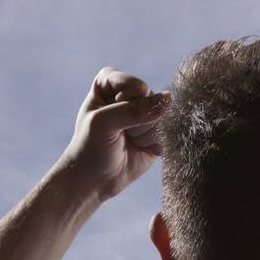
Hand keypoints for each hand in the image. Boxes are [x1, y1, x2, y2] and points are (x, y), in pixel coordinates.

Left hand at [55, 66, 170, 202]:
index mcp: (112, 80)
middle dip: (137, 123)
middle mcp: (131, 92)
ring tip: (128, 141)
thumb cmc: (90, 147)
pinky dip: (155, 145)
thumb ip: (133, 110)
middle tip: (120, 134)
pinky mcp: (158, 130)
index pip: (137, 86)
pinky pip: (169, 133)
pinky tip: (139, 148)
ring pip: (164, 118)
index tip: (108, 120)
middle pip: (154, 101)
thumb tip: (169, 99)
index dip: (126, 106)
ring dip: (145, 135)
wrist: (94, 179)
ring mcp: (146, 111)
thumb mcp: (103, 124)